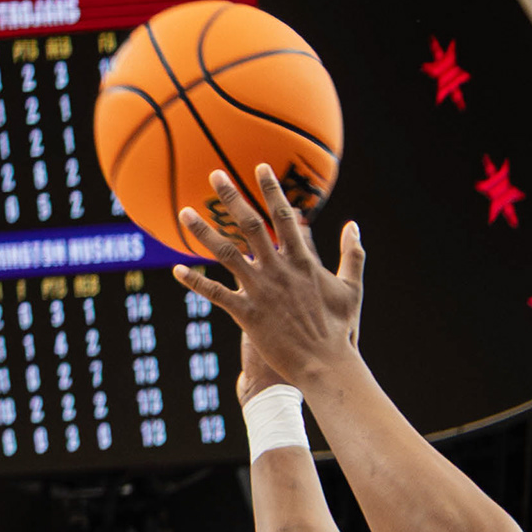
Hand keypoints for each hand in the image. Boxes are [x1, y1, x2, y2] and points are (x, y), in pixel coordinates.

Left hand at [173, 165, 366, 393]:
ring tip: (184, 212)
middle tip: (215, 174)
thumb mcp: (351, 287)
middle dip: (231, 197)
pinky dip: (196, 283)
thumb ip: (352, 254)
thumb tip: (353, 226)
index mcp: (302, 260)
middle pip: (250, 225)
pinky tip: (177, 270)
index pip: (284, 215)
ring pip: (226, 254)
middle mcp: (278, 269)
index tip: (259, 166)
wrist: (325, 365)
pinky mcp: (247, 315)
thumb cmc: (340, 329)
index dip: (271, 189)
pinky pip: (216, 295)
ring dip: (203, 232)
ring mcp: (260, 291)